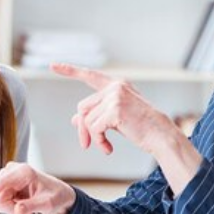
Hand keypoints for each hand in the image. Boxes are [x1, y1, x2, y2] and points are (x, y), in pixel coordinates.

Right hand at [0, 162, 75, 213]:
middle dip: (11, 210)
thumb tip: (18, 210)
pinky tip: (25, 208)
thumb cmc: (56, 196)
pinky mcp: (8, 186)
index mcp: (23, 172)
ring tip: (29, 211)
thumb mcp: (48, 204)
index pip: (0, 183)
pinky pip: (2, 203)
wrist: (59, 195)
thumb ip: (32, 206)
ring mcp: (9, 179)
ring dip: (13, 210)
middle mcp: (13, 172)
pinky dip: (13, 209)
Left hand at [53, 62, 202, 194]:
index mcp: (117, 84)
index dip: (70, 70)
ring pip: (86, 119)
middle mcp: (116, 86)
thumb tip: (74, 120)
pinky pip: (94, 128)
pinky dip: (98, 141)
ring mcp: (115, 96)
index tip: (53, 65)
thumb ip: (96, 114)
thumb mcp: (115, 119)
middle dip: (82, 128)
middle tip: (86, 144)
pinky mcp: (115, 109)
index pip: (89, 75)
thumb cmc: (142, 127)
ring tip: (105, 146)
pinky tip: (108, 148)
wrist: (161, 136)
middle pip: (82, 107)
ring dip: (93, 137)